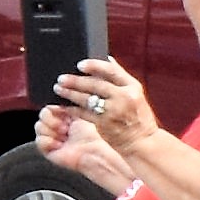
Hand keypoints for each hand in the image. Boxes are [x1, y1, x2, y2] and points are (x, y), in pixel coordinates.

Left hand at [51, 52, 167, 176]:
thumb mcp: (135, 93)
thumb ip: (121, 76)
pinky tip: (65, 105)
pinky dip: (72, 108)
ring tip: (59, 89)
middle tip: (61, 78)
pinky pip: (83, 113)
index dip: (94, 65)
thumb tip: (107, 58)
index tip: (80, 64)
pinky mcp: (104, 123)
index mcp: (132, 86)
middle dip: (75, 80)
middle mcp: (123, 97)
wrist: (141, 141)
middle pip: (95, 84)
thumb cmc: (137, 116)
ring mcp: (113, 110)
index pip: (111, 70)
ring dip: (70, 93)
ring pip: (87, 98)